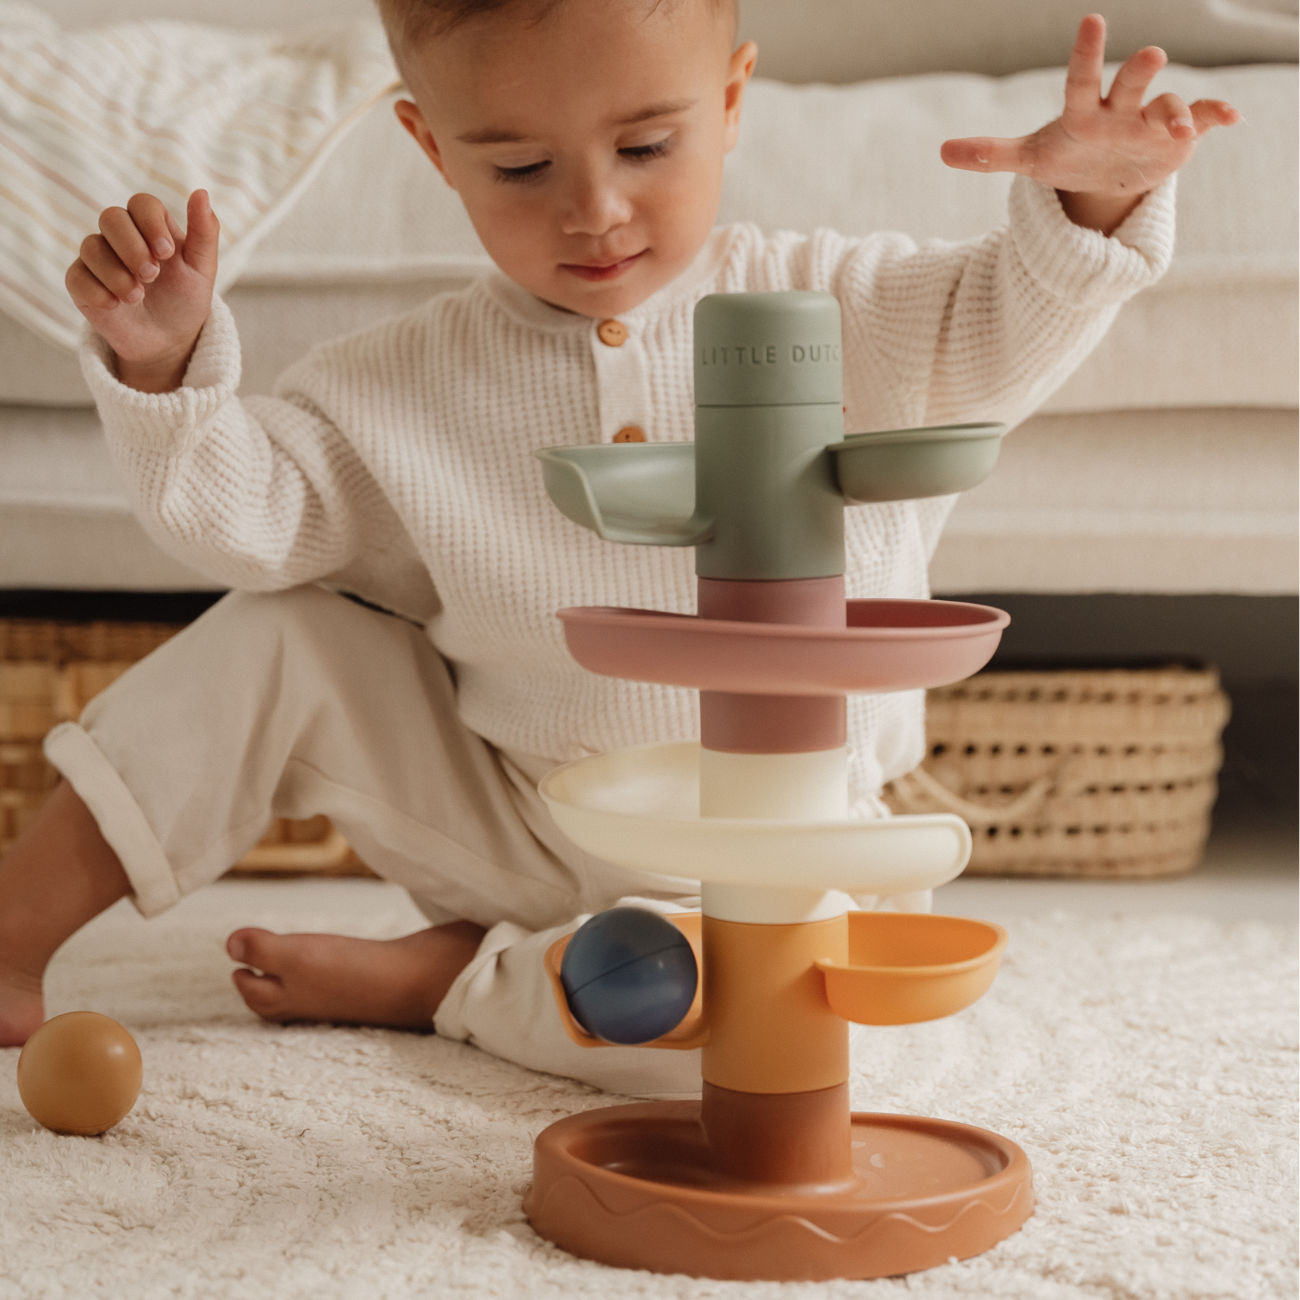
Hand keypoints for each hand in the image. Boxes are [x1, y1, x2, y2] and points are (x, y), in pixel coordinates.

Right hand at [65, 189, 219, 390]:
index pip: (142, 204)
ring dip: (117, 274)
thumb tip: (202, 192)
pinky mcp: (81, 283)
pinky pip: (77, 276)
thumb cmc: (185, 300)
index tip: (167, 254)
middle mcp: (121, 237)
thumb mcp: (202, 270)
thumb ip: (204, 233)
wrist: (168, 341)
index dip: (151, 224)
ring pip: (91, 246)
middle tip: (152, 275)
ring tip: (138, 297)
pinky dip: (99, 292)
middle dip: (132, 247)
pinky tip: (117, 306)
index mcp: (151, 227)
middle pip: (111, 217)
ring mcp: (98, 258)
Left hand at [940, 14, 1239, 231]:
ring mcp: (1151, 120)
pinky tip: (1231, 118)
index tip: (1092, 21)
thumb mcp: (1030, 160)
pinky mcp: (1179, 138)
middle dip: (1140, 71)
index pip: (1081, 78)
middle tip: (1147, 56)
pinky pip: (1201, 120)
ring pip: (1168, 106)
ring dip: (1174, 113)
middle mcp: (1121, 107)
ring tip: (1175, 128)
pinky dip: (1215, 116)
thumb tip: (942, 151)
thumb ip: (990, 154)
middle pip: (1131, 83)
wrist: (1102, 176)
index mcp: (1084, 110)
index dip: (1086, 53)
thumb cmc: (1066, 156)